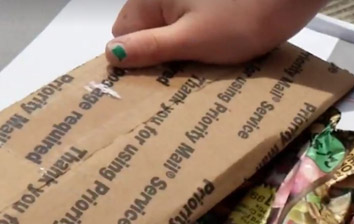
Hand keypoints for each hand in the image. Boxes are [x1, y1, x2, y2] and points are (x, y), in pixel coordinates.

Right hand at [106, 0, 325, 67]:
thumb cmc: (241, 19)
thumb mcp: (191, 40)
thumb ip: (150, 47)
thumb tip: (112, 55)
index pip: (124, 33)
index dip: (135, 59)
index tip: (150, 85)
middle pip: (147, 32)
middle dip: (160, 58)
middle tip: (177, 86)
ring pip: (170, 32)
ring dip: (180, 54)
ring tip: (196, 76)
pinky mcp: (209, 5)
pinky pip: (191, 28)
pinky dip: (198, 45)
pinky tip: (212, 61)